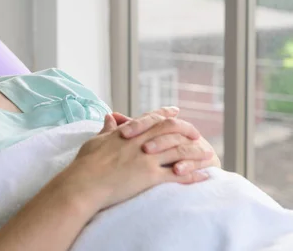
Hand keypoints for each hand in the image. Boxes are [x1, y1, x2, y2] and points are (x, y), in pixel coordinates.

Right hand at [60, 113, 210, 210]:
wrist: (85, 183)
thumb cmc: (86, 163)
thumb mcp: (96, 141)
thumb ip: (106, 129)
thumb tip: (109, 118)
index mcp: (128, 133)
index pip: (151, 118)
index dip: (165, 113)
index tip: (176, 110)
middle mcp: (141, 142)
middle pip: (171, 130)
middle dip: (186, 129)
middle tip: (196, 133)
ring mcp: (147, 159)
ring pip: (179, 151)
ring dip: (195, 152)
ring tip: (207, 154)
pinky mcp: (150, 177)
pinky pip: (176, 175)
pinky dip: (191, 175)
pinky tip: (201, 176)